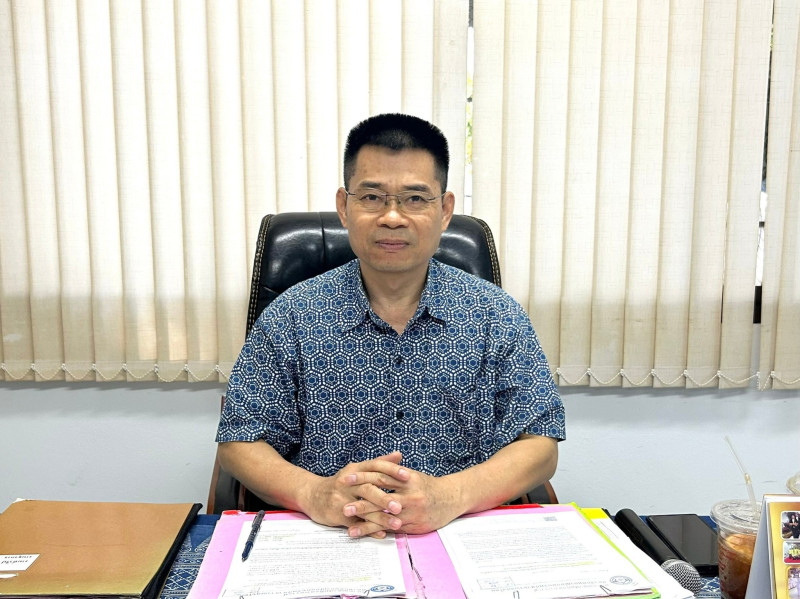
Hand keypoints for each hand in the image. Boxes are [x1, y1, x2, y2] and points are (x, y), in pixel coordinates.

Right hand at [299, 451, 408, 537]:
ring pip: (362, 508)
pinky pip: (354, 523)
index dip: (392, 470)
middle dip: (385, 497)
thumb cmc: (341, 483)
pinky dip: (368, 529)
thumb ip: (379, 463)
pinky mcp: (336, 514)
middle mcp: (347, 482)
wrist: (312, 495)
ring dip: (380, 517)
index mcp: (355, 469)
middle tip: (401, 506)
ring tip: (397, 524)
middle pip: (368, 488)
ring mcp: (340, 499)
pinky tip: (381, 533)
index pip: (375, 466)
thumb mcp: (357, 470)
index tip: (408, 477)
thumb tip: (399, 454)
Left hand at [342, 461, 464, 535]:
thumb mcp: (412, 475)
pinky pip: (394, 530)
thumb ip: (394, 472)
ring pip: (386, 519)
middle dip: (361, 504)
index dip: (363, 478)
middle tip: (343, 506)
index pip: (381, 476)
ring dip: (367, 524)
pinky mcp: (416, 526)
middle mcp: (410, 495)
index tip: (346, 478)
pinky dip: (380, 532)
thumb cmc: (429, 485)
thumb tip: (373, 466)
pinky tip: (368, 535)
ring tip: (350, 528)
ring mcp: (413, 512)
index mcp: (407, 478)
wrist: (453, 497)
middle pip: (381, 499)